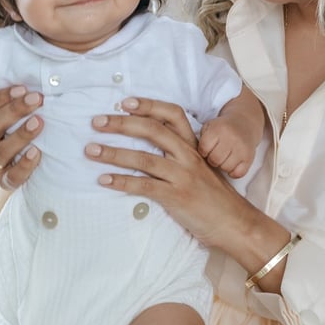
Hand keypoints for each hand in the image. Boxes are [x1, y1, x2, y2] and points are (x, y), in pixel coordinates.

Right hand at [0, 86, 43, 190]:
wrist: (23, 166)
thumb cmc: (18, 130)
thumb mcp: (12, 115)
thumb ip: (14, 100)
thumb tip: (31, 85)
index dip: (0, 97)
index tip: (23, 88)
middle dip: (15, 110)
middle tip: (37, 99)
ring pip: (1, 151)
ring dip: (21, 135)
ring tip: (38, 123)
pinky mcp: (5, 181)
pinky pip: (12, 177)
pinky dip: (25, 165)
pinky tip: (36, 152)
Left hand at [85, 97, 260, 249]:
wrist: (234, 223)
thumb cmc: (213, 198)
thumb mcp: (199, 169)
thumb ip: (178, 157)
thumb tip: (146, 149)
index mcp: (193, 146)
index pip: (172, 114)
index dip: (147, 105)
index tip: (124, 102)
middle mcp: (188, 156)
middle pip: (152, 130)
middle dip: (121, 124)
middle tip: (97, 121)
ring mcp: (182, 175)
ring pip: (144, 158)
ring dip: (113, 153)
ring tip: (90, 150)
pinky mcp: (176, 197)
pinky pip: (143, 186)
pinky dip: (121, 181)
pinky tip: (103, 180)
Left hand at [199, 115, 255, 178]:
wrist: (244, 123)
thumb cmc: (222, 128)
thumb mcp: (209, 127)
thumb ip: (200, 140)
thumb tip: (193, 159)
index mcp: (218, 129)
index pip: (204, 148)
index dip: (203, 151)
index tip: (207, 148)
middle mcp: (231, 138)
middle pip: (214, 160)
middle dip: (212, 159)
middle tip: (215, 154)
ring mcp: (242, 148)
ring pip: (226, 168)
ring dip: (222, 165)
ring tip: (224, 157)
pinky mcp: (249, 157)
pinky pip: (238, 174)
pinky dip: (233, 172)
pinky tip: (232, 163)